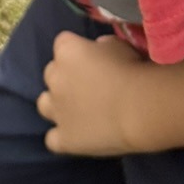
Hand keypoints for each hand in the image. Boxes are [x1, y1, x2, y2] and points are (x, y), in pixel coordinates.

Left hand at [37, 30, 144, 155]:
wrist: (139, 109)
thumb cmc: (132, 71)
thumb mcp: (119, 45)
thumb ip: (102, 46)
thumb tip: (97, 50)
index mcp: (67, 51)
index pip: (63, 44)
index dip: (79, 51)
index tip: (94, 58)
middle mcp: (55, 78)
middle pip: (52, 73)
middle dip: (66, 77)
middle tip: (90, 85)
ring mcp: (56, 110)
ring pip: (44, 104)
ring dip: (57, 105)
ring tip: (79, 110)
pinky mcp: (63, 138)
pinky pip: (52, 139)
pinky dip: (62, 137)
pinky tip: (77, 136)